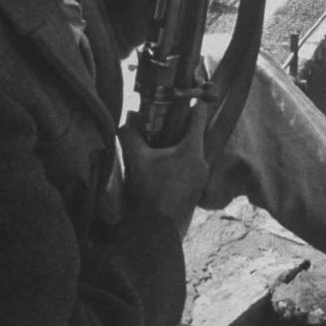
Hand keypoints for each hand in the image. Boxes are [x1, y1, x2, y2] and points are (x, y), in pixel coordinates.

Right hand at [119, 104, 210, 238]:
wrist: (155, 232)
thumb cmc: (149, 192)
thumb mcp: (137, 160)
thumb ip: (130, 137)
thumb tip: (123, 124)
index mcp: (193, 150)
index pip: (198, 118)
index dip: (194, 103)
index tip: (191, 92)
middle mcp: (202, 162)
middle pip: (194, 136)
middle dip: (180, 127)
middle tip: (164, 119)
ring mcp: (201, 179)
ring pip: (192, 154)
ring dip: (178, 148)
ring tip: (159, 144)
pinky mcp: (196, 192)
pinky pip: (190, 169)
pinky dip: (179, 163)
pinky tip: (162, 167)